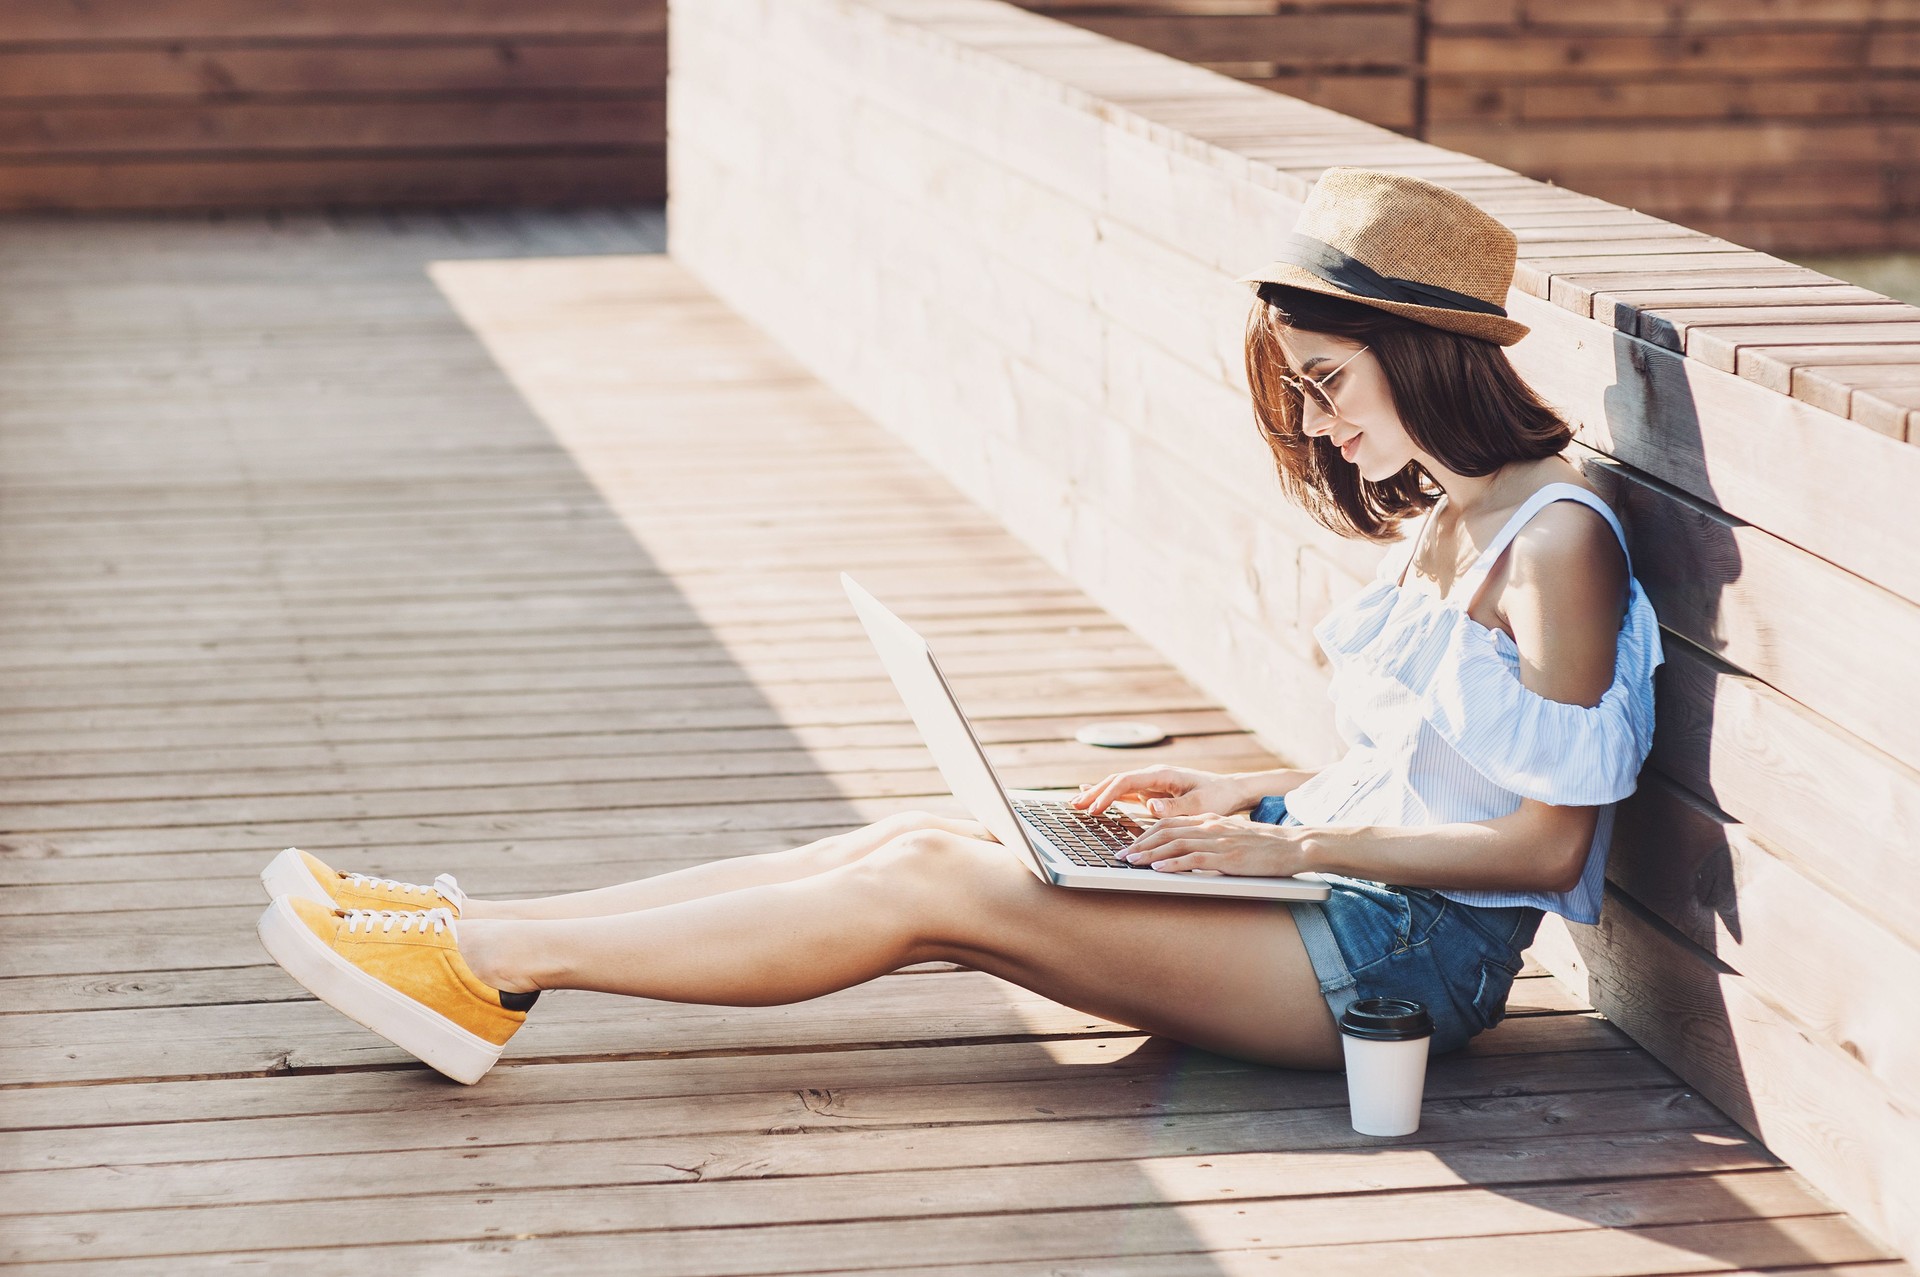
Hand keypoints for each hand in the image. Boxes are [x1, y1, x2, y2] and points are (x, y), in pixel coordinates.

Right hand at [1071, 766, 1249, 819]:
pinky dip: (1108, 796)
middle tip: (1073, 805)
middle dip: (1094, 792)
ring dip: (1096, 794)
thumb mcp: (1201, 805)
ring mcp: (1151, 783)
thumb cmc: (1218, 797)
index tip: (1094, 809)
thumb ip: (1176, 806)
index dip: (1107, 794)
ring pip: (1117, 786)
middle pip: (1116, 780)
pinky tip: (1093, 798)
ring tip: (1075, 803)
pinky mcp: (1152, 792)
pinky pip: (1125, 793)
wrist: (1231, 790)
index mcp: (1162, 775)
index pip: (1126, 781)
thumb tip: (1150, 806)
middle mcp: (1153, 776)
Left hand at [1121, 814, 1308, 876]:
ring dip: (1150, 854)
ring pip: (1175, 844)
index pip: (1170, 823)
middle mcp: (1211, 826)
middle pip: (1166, 830)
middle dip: (1140, 843)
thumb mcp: (1233, 836)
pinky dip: (1173, 864)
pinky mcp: (1228, 857)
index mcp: (1211, 820)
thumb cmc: (1265, 846)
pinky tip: (1159, 870)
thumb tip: (1188, 850)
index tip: (1131, 845)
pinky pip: (1195, 859)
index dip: (1146, 833)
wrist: (1294, 845)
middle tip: (1121, 855)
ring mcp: (1219, 841)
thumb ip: (1210, 839)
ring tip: (1132, 862)